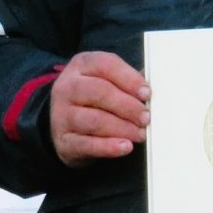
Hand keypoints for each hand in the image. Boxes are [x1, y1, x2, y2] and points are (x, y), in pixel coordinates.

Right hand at [49, 51, 148, 165]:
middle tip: (146, 117)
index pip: (105, 65)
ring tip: (140, 134)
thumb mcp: (105, 82)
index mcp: (81, 65)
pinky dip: (108, 147)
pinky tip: (125, 147)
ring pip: (94, 120)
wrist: (62, 126)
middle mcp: (67, 87)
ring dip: (122, 128)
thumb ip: (127, 82)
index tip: (147, 93)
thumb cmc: (91, 101)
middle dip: (128, 105)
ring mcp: (62, 115)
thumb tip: (151, 90)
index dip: (129, 79)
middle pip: (99, 92)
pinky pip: (87, 144)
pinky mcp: (64, 141)